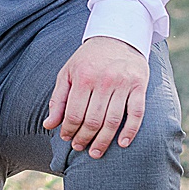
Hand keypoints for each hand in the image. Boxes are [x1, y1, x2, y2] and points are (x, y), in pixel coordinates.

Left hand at [43, 36, 148, 157]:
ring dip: (104, 141)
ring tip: (95, 152)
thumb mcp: (68, 73)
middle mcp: (104, 80)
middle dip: (84, 138)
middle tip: (80, 147)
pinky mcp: (139, 85)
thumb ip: (58, 99)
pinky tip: (122, 143)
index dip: (69, 130)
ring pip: (113, 121)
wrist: (118, 37)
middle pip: (93, 120)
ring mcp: (124, 83)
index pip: (74, 113)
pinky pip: (136, 113)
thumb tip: (49, 125)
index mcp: (84, 77)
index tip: (66, 138)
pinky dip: (130, 131)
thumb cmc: (89, 58)